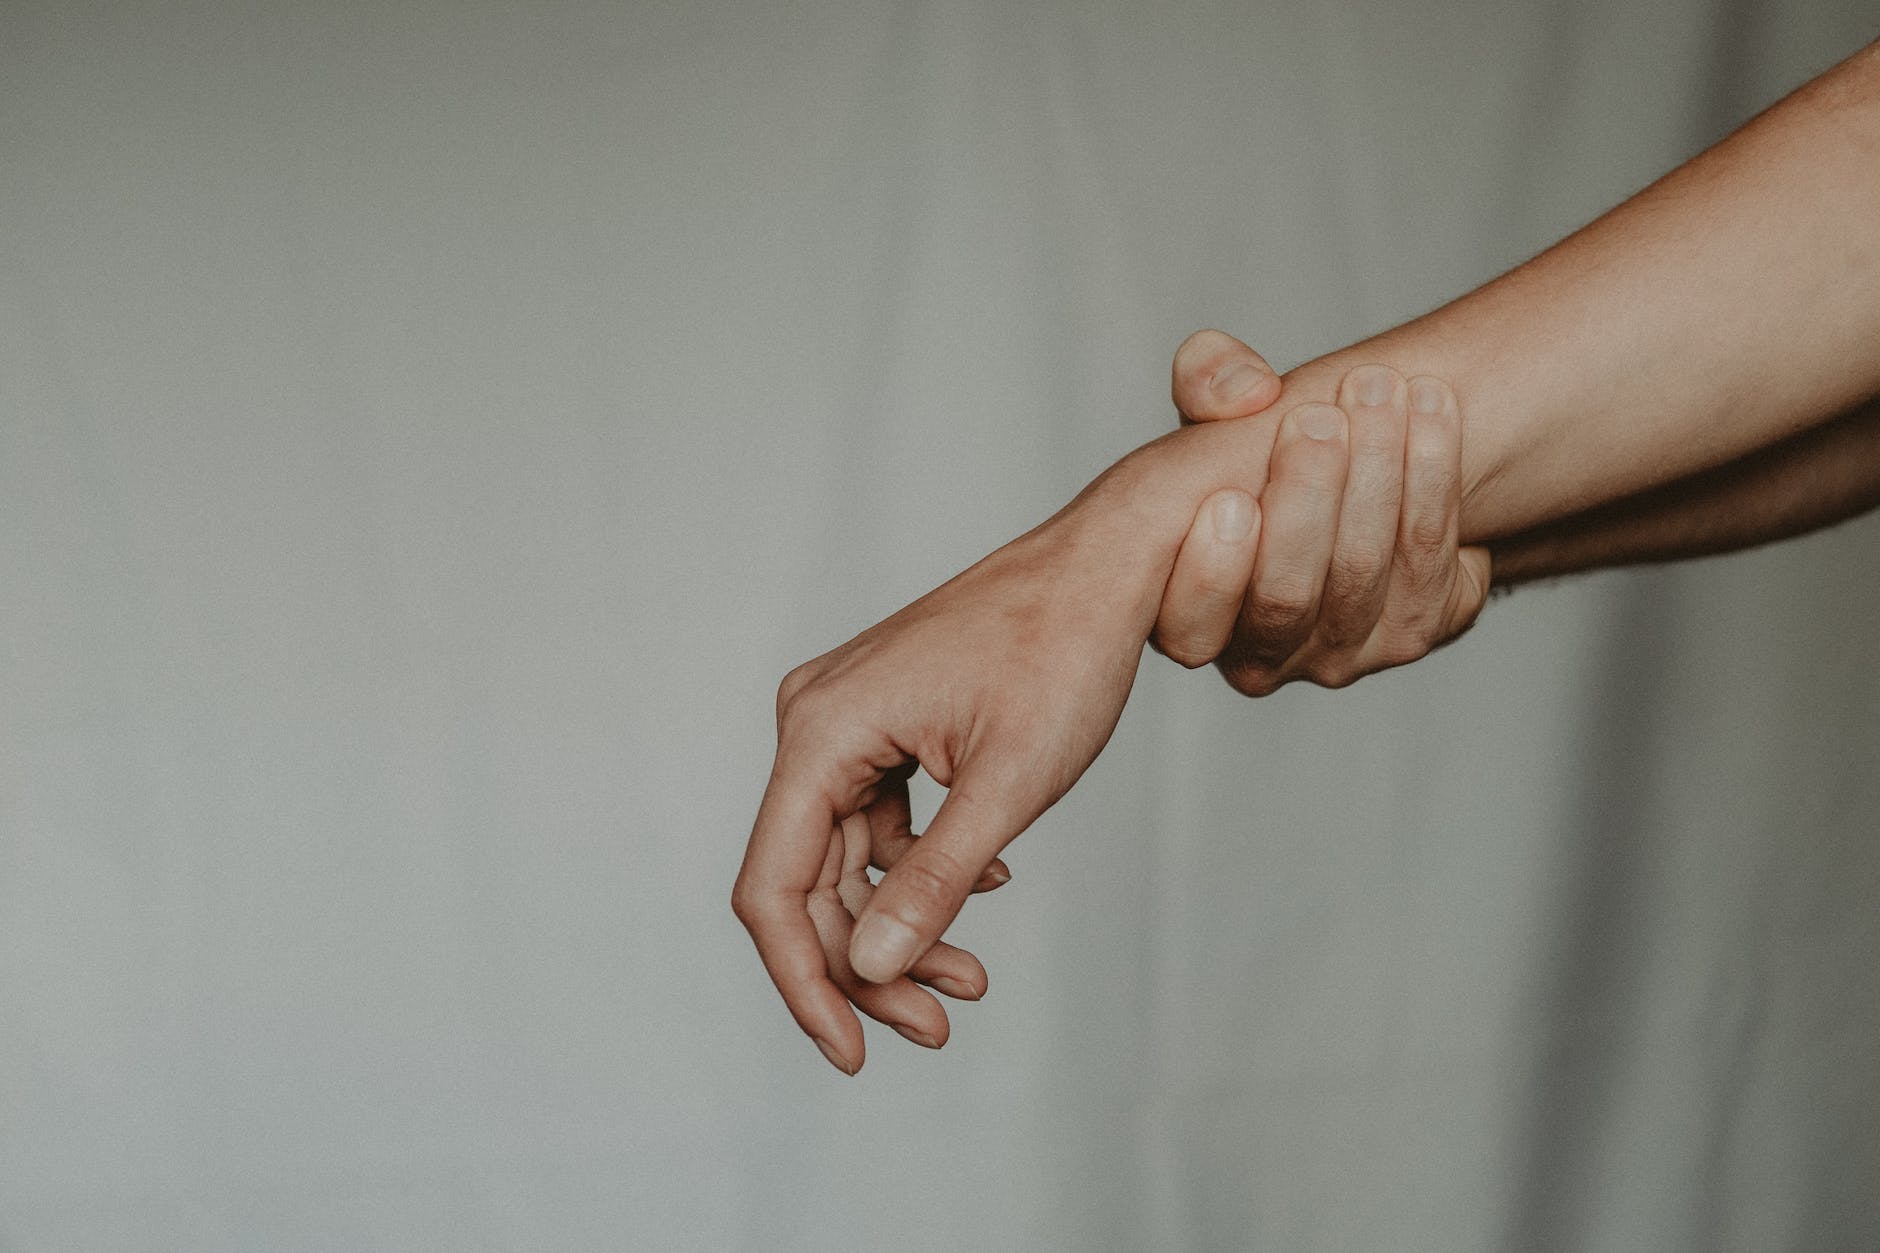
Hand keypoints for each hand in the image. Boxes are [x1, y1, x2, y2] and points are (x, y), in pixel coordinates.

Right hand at [733, 493, 1174, 1073]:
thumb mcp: (1007, 787)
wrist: (1105, 567)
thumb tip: (868, 969)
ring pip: (846, 857)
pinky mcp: (880, 723)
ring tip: (972, 978)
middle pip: (809, 881)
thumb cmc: (1063, 654)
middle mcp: (815, 721)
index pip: (774, 886)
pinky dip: (919, 868)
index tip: (854, 1052)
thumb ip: (932, 882)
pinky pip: (875, 819)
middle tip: (940, 1024)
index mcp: (823, 730)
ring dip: (901, 924)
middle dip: (868, 964)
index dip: (803, 982)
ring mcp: (845, 719)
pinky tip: (986, 882)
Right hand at [1151, 331, 1491, 692]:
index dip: (1212, 574)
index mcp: (1184, 618)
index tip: (1232, 497)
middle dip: (1307, 497)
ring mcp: (1338, 655)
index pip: (1191, 632)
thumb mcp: (1215, 410)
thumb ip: (1205, 381)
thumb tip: (1250, 392)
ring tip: (1380, 388)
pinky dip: (1434, 479)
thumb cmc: (1258, 454)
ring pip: (1361, 574)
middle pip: (1285, 596)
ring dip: (1378, 470)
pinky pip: (1429, 566)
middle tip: (1320, 417)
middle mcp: (1258, 658)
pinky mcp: (1411, 633)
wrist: (1356, 470)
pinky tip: (1430, 408)